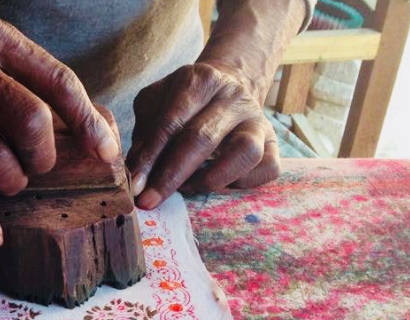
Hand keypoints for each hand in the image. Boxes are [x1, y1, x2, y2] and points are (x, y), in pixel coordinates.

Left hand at [127, 62, 280, 209]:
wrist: (226, 85)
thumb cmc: (182, 101)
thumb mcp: (156, 103)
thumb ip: (145, 133)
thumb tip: (136, 171)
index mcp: (200, 80)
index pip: (172, 122)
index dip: (151, 157)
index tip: (135, 186)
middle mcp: (233, 96)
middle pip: (203, 138)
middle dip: (172, 176)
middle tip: (150, 200)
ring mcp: (258, 118)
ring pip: (245, 152)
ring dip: (211, 179)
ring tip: (188, 189)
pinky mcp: (274, 141)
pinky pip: (268, 168)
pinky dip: (243, 183)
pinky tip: (220, 184)